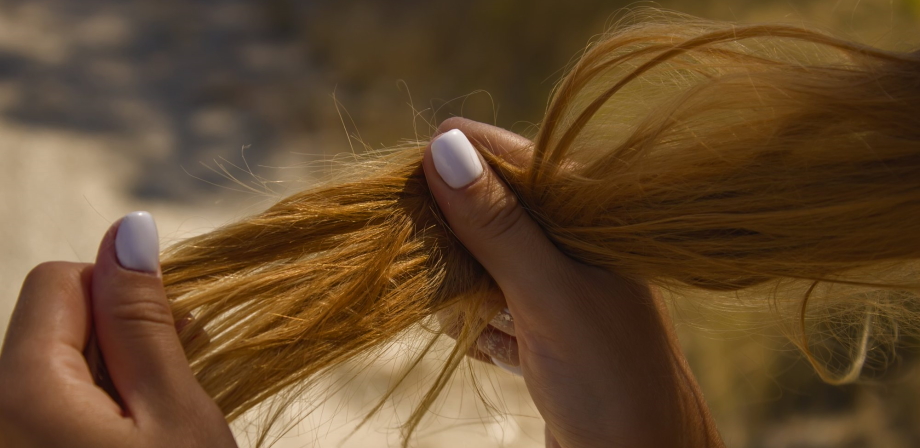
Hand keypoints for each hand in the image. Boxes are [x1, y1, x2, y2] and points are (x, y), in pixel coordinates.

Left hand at [0, 212, 235, 447]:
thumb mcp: (175, 412)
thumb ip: (142, 321)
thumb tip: (129, 229)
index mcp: (23, 391)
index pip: (59, 279)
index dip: (123, 298)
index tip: (168, 344)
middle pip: (54, 323)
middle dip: (120, 340)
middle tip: (174, 391)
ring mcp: (10, 434)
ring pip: (58, 365)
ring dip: (114, 378)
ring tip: (158, 424)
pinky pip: (53, 405)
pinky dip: (97, 409)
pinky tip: (135, 438)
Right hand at [425, 119, 723, 447]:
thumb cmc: (609, 378)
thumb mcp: (548, 295)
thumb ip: (497, 225)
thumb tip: (443, 147)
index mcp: (589, 213)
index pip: (509, 159)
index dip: (456, 166)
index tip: (406, 185)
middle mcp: (571, 241)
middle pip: (485, 211)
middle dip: (456, 244)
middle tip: (449, 276)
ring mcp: (554, 283)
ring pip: (478, 262)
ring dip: (464, 294)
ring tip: (484, 324)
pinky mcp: (539, 324)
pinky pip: (485, 305)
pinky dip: (478, 327)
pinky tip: (495, 349)